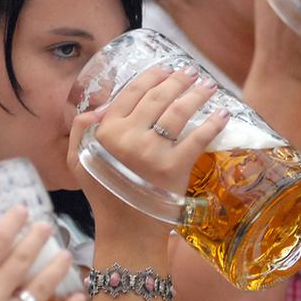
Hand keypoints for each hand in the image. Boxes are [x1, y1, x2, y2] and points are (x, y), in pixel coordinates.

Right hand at [68, 66, 227, 229]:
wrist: (127, 231)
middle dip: (178, 80)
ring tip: (208, 86)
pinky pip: (197, 138)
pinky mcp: (174, 167)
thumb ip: (79, 130)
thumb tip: (96, 108)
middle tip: (191, 72)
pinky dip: (212, 124)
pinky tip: (223, 114)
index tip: (165, 69)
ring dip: (197, 94)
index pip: (131, 93)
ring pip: (178, 111)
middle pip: (158, 97)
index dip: (151, 77)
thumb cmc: (105, 195)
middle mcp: (127, 138)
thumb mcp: (78, 161)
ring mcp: (152, 152)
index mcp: (106, 132)